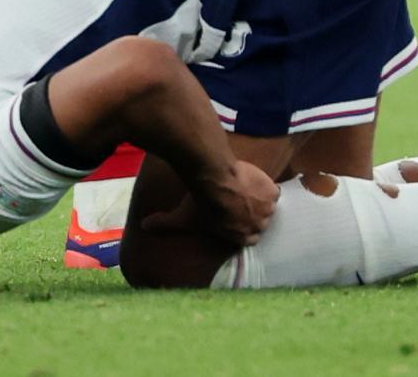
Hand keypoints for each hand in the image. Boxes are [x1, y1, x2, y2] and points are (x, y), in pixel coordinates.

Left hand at [143, 161, 278, 245]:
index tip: (236, 217)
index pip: (249, 239)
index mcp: (241, 238)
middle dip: (253, 214)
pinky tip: (257, 182)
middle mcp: (258, 227)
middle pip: (260, 223)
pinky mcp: (272, 193)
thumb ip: (164, 224)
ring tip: (249, 190)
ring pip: (268, 207)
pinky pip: (274, 192)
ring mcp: (267, 210)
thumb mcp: (181, 218)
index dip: (242, 227)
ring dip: (260, 201)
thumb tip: (143, 227)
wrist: (214, 178)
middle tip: (241, 201)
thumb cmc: (199, 202)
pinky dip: (267, 188)